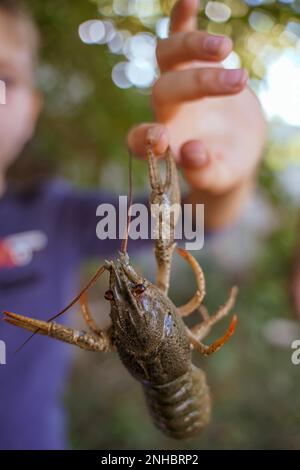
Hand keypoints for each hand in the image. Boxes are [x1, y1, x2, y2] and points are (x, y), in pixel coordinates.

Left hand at [128, 0, 266, 224]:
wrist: (235, 147)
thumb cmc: (222, 168)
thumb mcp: (219, 179)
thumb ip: (205, 173)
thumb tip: (191, 153)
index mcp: (164, 144)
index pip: (138, 140)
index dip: (143, 138)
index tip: (160, 138)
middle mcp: (164, 110)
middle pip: (164, 89)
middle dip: (199, 83)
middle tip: (238, 82)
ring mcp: (176, 82)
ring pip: (168, 56)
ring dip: (194, 47)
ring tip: (226, 49)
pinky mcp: (192, 63)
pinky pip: (179, 35)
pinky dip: (182, 18)